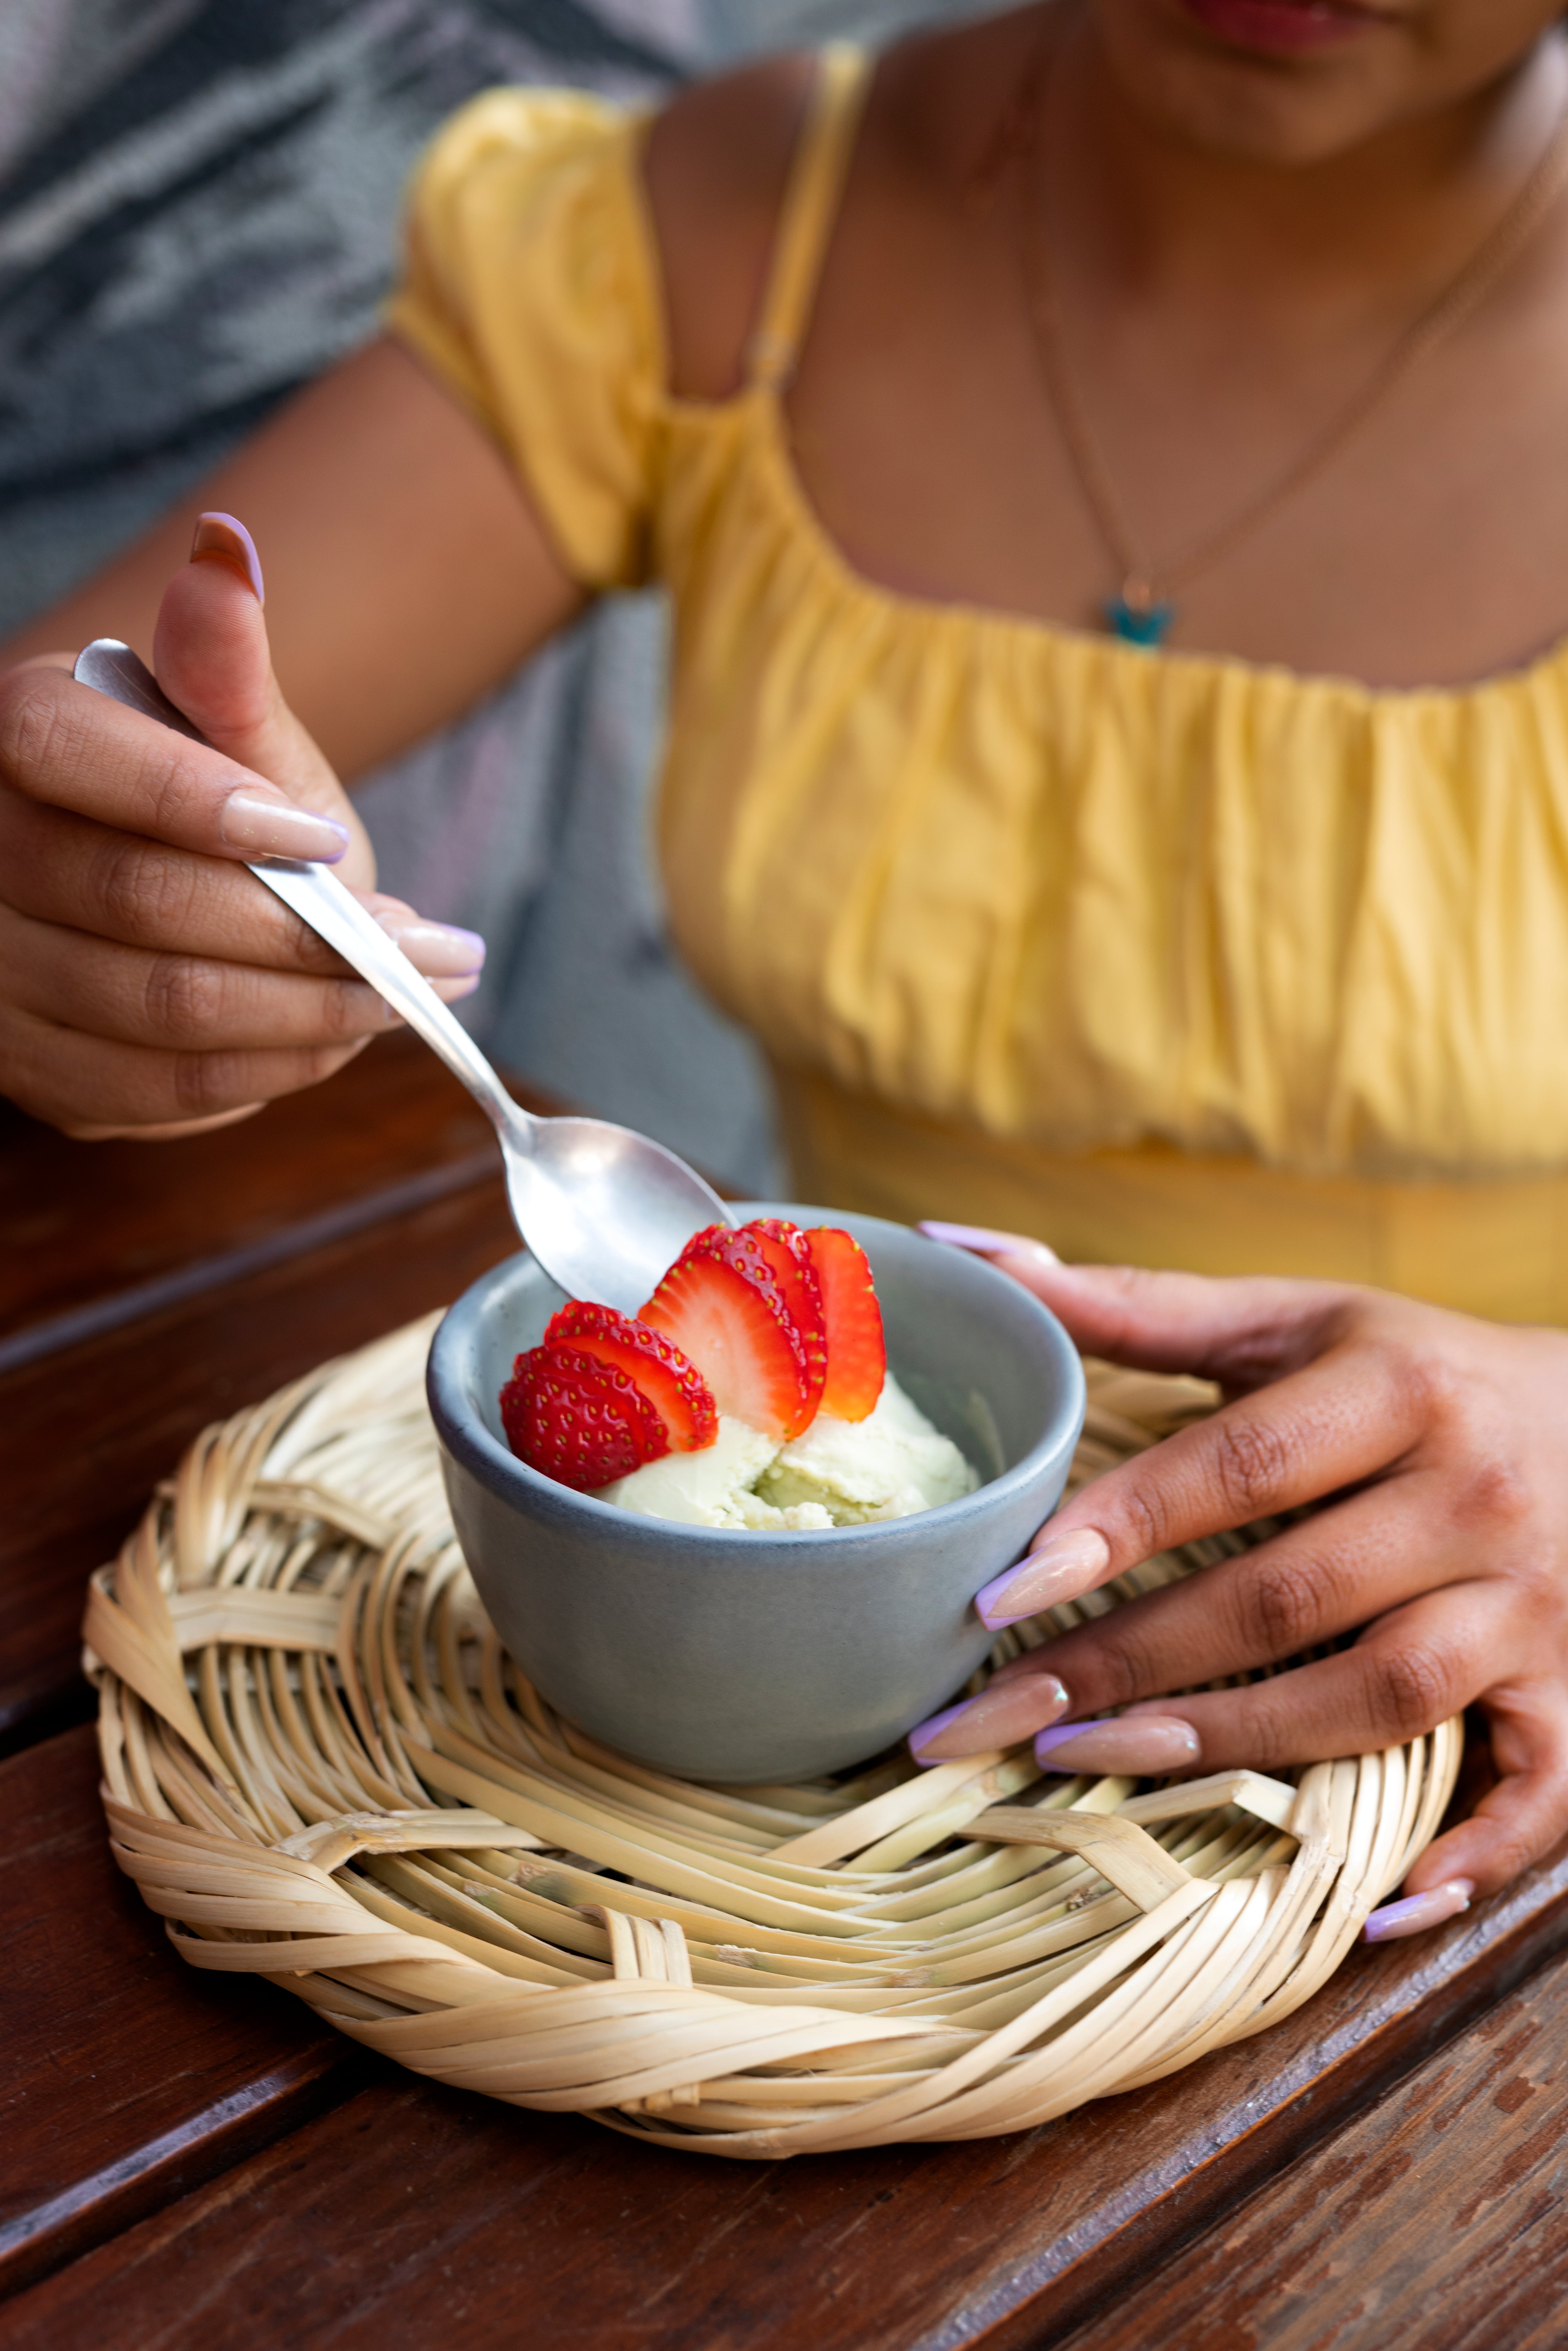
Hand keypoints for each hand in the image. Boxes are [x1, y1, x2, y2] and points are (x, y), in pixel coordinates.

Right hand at [0, 514, 485, 1137]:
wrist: (196, 895)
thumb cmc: (221, 803)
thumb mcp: (239, 732)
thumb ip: (225, 662)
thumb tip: (225, 550)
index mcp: (20, 739)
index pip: (72, 754)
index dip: (198, 800)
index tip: (321, 838)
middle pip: (137, 901)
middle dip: (302, 934)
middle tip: (425, 946)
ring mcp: (0, 972)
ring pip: (162, 1008)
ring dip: (310, 1012)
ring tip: (406, 993)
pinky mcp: (44, 1072)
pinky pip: (164, 1090)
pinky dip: (273, 1068)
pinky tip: (339, 1041)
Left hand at [907, 1228, 1567, 1935]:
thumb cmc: (1422, 1371)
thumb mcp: (1297, 1319)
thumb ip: (1135, 1302)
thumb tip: (967, 1254)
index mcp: (1396, 1392)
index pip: (1234, 1468)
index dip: (1115, 1530)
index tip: (999, 1592)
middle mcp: (1469, 1498)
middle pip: (1281, 1598)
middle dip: (1125, 1663)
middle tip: (992, 1715)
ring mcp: (1532, 1606)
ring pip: (1375, 1695)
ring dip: (1233, 1743)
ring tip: (1094, 1762)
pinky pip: (1537, 1797)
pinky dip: (1466, 1860)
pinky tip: (1373, 1907)